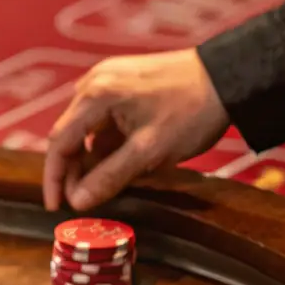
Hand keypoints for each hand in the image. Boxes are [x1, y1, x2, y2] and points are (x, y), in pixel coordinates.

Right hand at [42, 48, 230, 211]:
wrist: (229, 77)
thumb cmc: (191, 112)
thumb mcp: (149, 152)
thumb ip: (109, 177)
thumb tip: (77, 202)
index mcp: (95, 95)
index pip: (58, 142)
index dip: (54, 178)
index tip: (56, 207)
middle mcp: (95, 82)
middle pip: (69, 134)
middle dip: (74, 171)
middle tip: (83, 201)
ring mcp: (110, 80)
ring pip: (88, 129)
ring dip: (93, 159)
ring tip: (110, 184)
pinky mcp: (125, 83)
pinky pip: (105, 119)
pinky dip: (109, 143)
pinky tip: (124, 161)